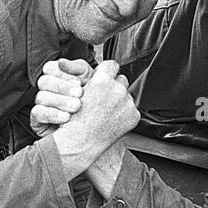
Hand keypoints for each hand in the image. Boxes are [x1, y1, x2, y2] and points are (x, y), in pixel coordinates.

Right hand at [31, 58, 92, 136]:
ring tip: (76, 107)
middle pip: (45, 81)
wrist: (94, 132)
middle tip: (80, 94)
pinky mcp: (38, 119)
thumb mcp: (91, 82)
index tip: (79, 82)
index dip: (63, 73)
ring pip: (42, 96)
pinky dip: (53, 114)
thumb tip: (61, 62)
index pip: (50, 68)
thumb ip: (79, 68)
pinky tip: (66, 118)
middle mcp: (48, 89)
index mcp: (59, 77)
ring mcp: (42, 104)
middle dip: (63, 87)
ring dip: (60, 101)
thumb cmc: (93, 104)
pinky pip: (38, 113)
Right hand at [51, 60, 138, 179]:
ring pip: (127, 94)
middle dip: (113, 85)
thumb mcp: (77, 92)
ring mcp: (127, 103)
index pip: (111, 65)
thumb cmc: (73, 119)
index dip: (106, 70)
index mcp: (102, 81)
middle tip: (102, 97)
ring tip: (105, 110)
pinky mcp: (133, 116)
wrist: (80, 143)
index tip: (103, 76)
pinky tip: (111, 119)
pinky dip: (124, 113)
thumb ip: (89, 77)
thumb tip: (98, 69)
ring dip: (119, 99)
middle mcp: (117, 90)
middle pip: (121, 79)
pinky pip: (131, 109)